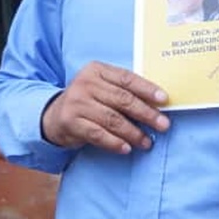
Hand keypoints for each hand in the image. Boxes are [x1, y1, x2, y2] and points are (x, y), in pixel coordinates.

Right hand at [41, 62, 169, 154]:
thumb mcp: (101, 87)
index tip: (164, 100)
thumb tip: (157, 103)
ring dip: (133, 132)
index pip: (126, 78)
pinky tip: (127, 148)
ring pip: (112, 119)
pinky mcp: (71, 122)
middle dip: (146, 113)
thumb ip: (123, 90)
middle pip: (122, 99)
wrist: (54, 115)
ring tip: (147, 142)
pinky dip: (114, 142)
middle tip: (164, 124)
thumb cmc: (88, 100)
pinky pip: (98, 134)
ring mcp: (77, 103)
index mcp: (97, 70)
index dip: (147, 89)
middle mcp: (85, 84)